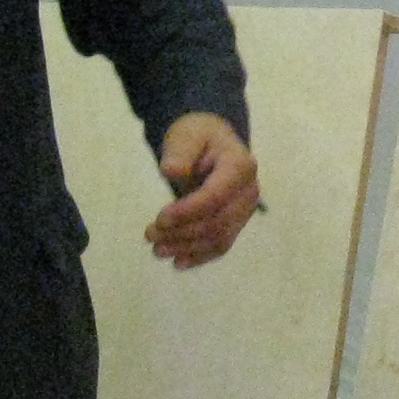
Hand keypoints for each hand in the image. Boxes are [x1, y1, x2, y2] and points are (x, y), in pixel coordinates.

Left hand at [150, 112, 257, 267]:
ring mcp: (246, 209)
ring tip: (157, 249)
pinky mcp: (238, 222)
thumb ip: (179, 152)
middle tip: (149, 235)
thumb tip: (172, 171)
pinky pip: (222, 245)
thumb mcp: (185, 136)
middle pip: (218, 221)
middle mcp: (249, 191)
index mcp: (240, 166)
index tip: (159, 219)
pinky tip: (178, 262)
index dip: (188, 212)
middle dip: (183, 233)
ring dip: (187, 248)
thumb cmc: (197, 137)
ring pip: (219, 237)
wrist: (212, 142)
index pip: (215, 196)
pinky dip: (200, 256)